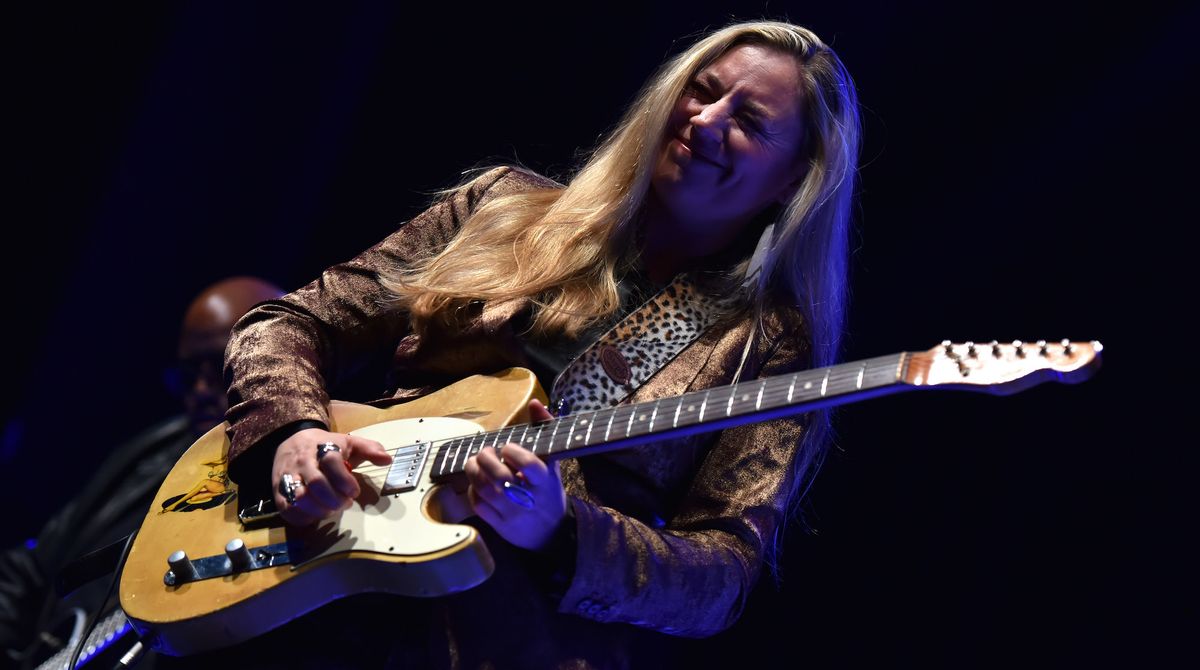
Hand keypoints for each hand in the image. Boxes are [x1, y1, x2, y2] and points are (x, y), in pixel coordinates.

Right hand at [272, 427, 392, 525]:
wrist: (291, 440)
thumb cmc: (325, 446)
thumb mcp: (349, 443)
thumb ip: (370, 449)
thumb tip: (388, 459)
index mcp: (322, 447)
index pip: (331, 460)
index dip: (345, 479)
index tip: (354, 492)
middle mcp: (303, 461)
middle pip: (316, 483)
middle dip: (334, 499)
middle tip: (345, 504)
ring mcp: (288, 476)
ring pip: (299, 498)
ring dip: (319, 510)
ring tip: (332, 511)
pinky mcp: (277, 491)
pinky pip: (286, 509)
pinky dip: (303, 517)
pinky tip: (316, 515)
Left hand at [464, 399, 565, 550]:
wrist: (551, 532)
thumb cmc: (549, 491)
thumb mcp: (552, 463)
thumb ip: (544, 430)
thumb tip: (534, 403)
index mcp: (545, 481)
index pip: (528, 465)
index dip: (513, 452)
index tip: (507, 447)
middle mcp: (529, 498)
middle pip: (500, 477)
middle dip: (486, 459)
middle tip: (485, 452)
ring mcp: (513, 513)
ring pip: (485, 490)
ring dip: (473, 472)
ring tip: (473, 462)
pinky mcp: (500, 525)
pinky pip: (479, 506)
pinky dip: (473, 491)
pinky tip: (476, 483)